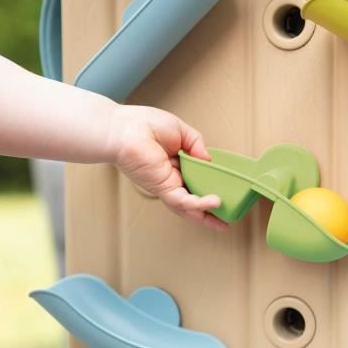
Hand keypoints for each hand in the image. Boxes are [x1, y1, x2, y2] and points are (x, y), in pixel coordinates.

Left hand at [108, 105, 226, 230]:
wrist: (123, 129)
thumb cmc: (144, 125)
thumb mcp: (180, 130)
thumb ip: (196, 143)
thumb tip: (208, 158)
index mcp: (175, 165)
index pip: (195, 181)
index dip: (209, 187)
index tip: (224, 192)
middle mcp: (171, 178)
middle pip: (193, 200)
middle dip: (208, 213)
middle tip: (225, 220)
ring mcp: (166, 185)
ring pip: (188, 207)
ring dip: (206, 216)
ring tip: (223, 222)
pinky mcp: (162, 188)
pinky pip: (183, 201)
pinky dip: (198, 205)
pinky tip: (214, 204)